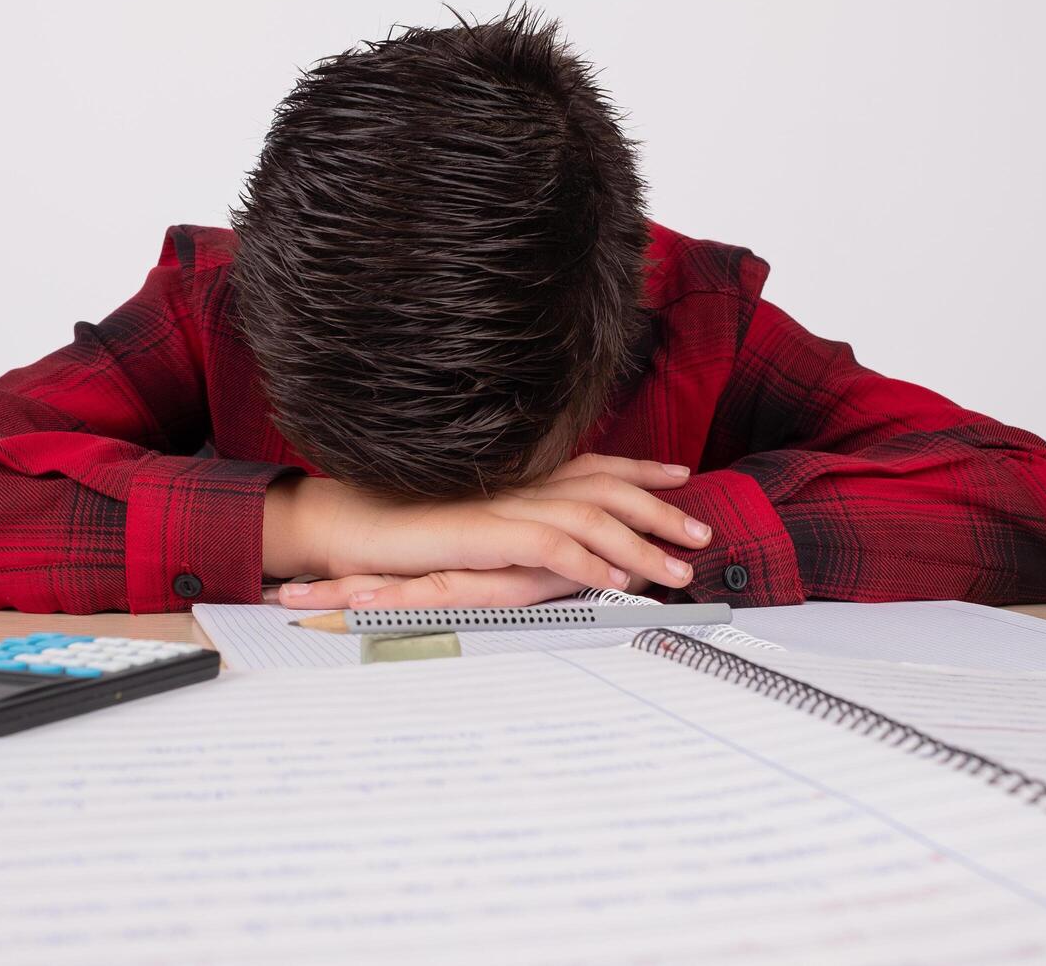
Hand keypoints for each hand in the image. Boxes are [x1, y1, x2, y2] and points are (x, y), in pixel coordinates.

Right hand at [264, 453, 710, 607]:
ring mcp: (503, 505)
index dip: (639, 468)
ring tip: (677, 569)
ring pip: (590, 517)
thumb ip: (513, 525)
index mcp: (514, 476)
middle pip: (605, 486)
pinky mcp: (485, 533)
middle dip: (660, 508)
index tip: (678, 474)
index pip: (590, 463)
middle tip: (700, 532)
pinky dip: (590, 563)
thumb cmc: (399, 528)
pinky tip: (618, 581)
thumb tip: (556, 541)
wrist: (345, 524)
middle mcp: (516, 483)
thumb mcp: (469, 522)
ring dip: (640, 544)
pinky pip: (550, 545)